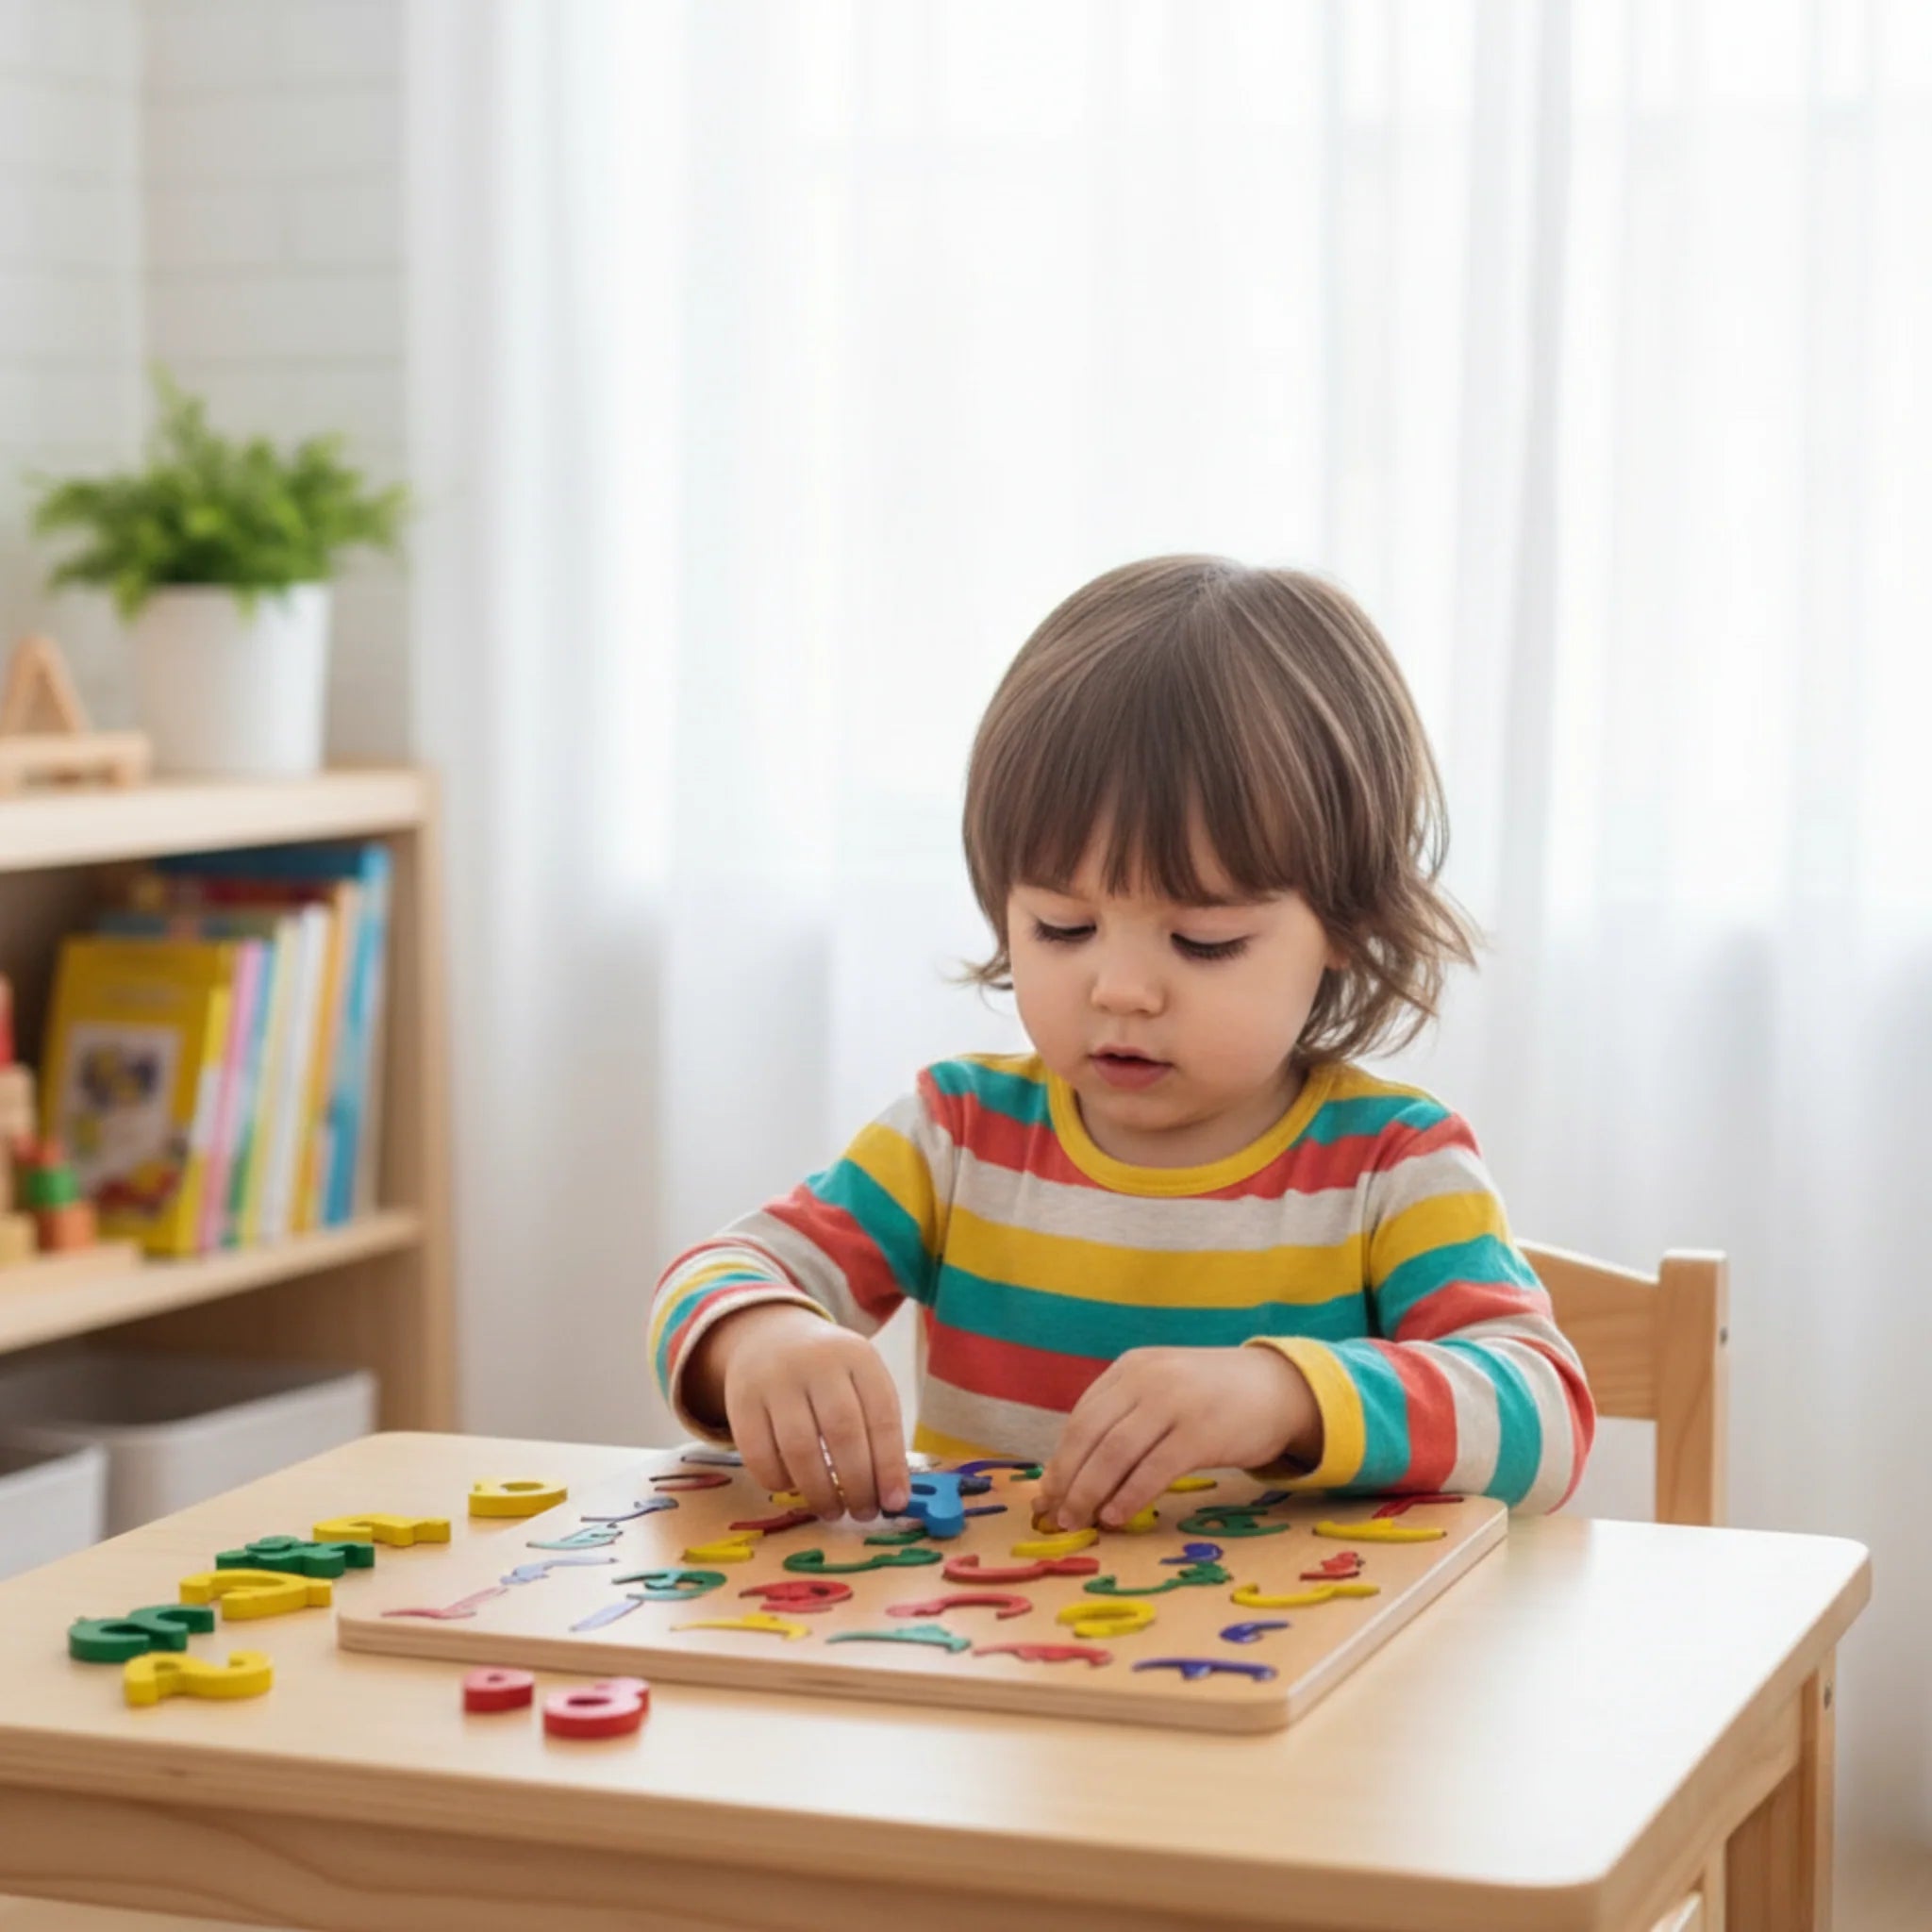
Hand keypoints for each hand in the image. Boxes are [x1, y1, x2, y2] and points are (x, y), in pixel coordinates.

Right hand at [704, 1304, 910, 1521]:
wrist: (771, 1338)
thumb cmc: (829, 1374)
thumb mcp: (861, 1381)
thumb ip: (878, 1428)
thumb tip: (892, 1495)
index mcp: (858, 1357)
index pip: (881, 1415)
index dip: (890, 1464)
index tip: (894, 1503)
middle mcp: (817, 1363)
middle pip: (842, 1431)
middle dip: (857, 1483)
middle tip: (864, 1513)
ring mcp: (775, 1379)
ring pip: (799, 1447)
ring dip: (820, 1491)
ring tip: (833, 1511)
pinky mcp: (741, 1401)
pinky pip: (758, 1454)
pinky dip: (779, 1481)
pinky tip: (794, 1488)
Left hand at [1034, 1346, 1321, 1531]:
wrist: (1279, 1388)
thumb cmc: (1212, 1398)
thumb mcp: (1163, 1388)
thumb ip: (1125, 1415)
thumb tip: (1075, 1472)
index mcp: (1131, 1368)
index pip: (1082, 1417)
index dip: (1060, 1459)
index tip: (1047, 1494)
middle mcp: (1148, 1379)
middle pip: (1091, 1436)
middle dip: (1068, 1480)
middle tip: (1057, 1516)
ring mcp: (1175, 1403)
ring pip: (1115, 1454)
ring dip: (1091, 1493)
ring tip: (1081, 1522)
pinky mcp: (1202, 1432)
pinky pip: (1153, 1470)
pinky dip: (1128, 1497)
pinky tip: (1116, 1517)